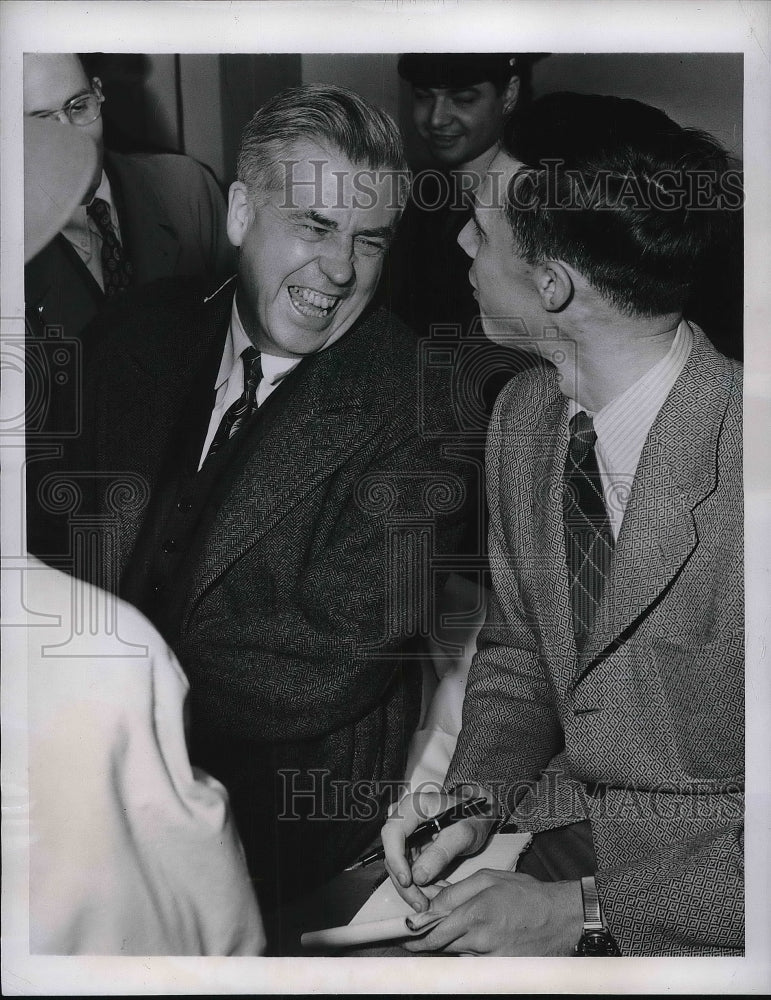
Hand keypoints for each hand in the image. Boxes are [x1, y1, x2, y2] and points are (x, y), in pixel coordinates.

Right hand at [381, 788, 496, 911]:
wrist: (478, 813)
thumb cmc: (472, 816)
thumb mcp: (463, 833)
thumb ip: (442, 852)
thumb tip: (418, 877)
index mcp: (413, 807)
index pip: (392, 833)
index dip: (396, 859)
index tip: (408, 881)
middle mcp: (405, 820)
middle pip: (393, 855)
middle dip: (406, 883)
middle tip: (423, 903)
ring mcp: (407, 835)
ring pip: (400, 867)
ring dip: (415, 888)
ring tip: (436, 899)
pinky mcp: (412, 848)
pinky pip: (410, 870)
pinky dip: (421, 885)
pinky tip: (437, 892)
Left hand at [402, 870, 582, 954]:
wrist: (561, 918)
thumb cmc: (525, 894)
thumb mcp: (489, 878)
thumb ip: (456, 892)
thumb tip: (430, 904)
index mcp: (475, 912)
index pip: (433, 930)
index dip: (414, 934)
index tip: (402, 934)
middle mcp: (480, 939)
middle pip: (440, 947)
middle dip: (425, 942)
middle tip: (413, 938)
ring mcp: (491, 959)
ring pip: (456, 955)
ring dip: (448, 947)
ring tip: (456, 933)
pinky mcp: (500, 970)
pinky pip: (474, 964)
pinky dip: (468, 954)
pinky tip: (475, 943)